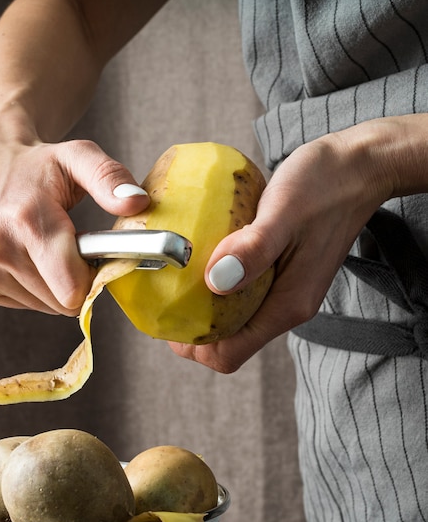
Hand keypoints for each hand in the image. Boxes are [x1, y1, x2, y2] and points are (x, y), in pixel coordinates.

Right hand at [0, 136, 148, 315]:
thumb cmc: (36, 165)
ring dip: (52, 284)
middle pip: (61, 302)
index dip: (91, 278)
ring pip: (43, 306)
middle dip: (73, 279)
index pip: (71, 289)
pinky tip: (25, 255)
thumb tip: (138, 203)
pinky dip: (32, 286)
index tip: (91, 256)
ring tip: (44, 247)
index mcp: (25, 219)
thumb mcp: (78, 157)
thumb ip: (109, 178)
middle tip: (68, 246)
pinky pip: (23, 304)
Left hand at [170, 116, 426, 372]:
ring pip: (232, 320)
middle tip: (162, 296)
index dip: (193, 347)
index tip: (166, 318)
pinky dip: (216, 287)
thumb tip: (215, 283)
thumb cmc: (325, 183)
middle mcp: (285, 306)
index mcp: (287, 304)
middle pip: (227, 342)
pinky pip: (240, 295)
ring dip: (201, 308)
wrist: (359, 167)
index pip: (230, 354)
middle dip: (190, 329)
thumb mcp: (284, 211)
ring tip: (175, 279)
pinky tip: (201, 261)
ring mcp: (284, 292)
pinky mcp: (280, 274)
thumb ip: (253, 248)